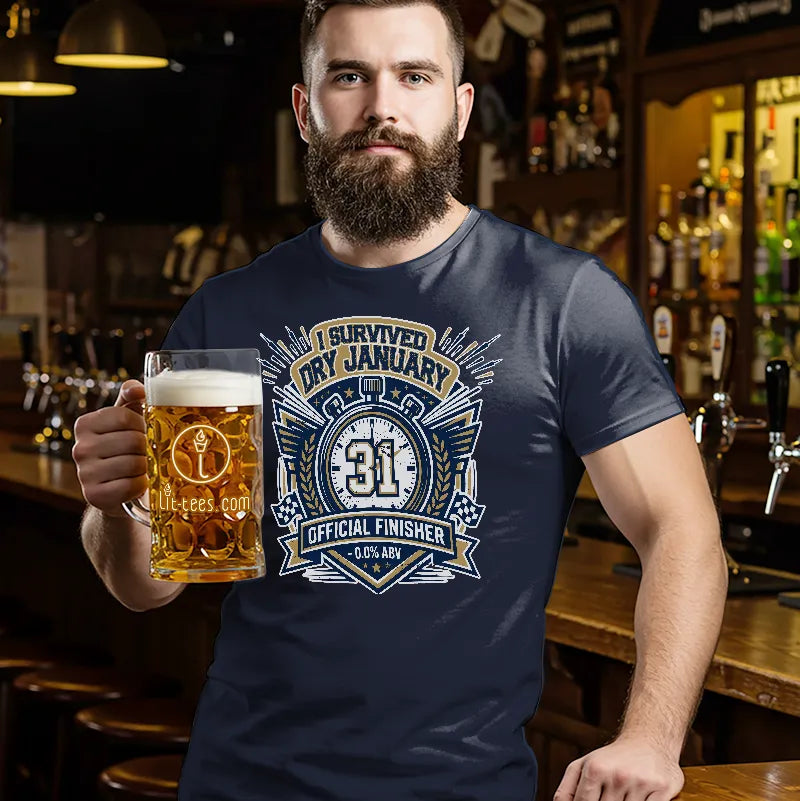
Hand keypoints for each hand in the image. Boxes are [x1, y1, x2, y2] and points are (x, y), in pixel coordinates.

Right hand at [72, 380, 147, 516]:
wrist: (118, 489)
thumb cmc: (125, 446)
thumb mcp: (126, 417)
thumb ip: (131, 396)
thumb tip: (138, 389)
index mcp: (85, 424)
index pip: (124, 417)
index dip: (142, 424)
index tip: (143, 431)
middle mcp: (80, 448)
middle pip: (132, 441)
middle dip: (147, 447)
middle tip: (146, 452)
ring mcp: (84, 474)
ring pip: (134, 464)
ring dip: (146, 467)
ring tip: (142, 467)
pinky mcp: (95, 496)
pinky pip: (131, 486)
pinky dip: (141, 485)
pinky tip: (137, 483)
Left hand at [553, 736, 683, 800]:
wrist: (649, 738)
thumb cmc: (612, 757)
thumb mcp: (584, 765)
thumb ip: (567, 789)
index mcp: (595, 769)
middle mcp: (617, 775)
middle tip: (611, 796)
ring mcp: (641, 783)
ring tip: (625, 794)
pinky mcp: (662, 789)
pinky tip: (641, 797)